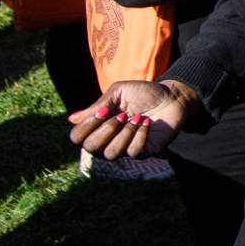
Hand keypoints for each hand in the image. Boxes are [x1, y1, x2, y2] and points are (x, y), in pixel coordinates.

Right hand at [68, 80, 195, 159]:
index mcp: (99, 126)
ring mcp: (125, 148)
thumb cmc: (144, 93)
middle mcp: (108, 140)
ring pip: (111, 154)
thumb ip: (99, 105)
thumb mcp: (119, 92)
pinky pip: (133, 152)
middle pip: (90, 148)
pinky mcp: (144, 152)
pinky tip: (147, 124)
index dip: (86, 126)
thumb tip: (72, 119)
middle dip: (106, 130)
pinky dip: (140, 136)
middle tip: (122, 115)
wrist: (172, 97)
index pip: (77, 137)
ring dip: (124, 134)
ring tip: (137, 118)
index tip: (103, 111)